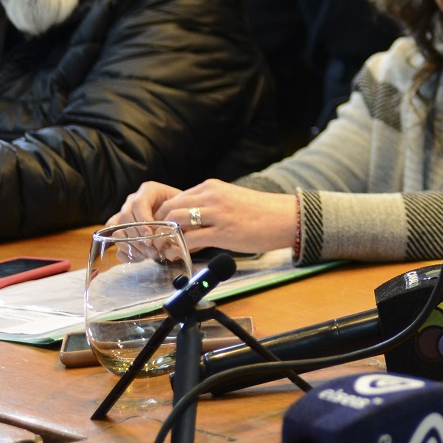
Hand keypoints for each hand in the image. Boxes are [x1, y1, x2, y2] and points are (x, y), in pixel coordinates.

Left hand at [145, 179, 296, 254]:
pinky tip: (177, 256)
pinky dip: (178, 249)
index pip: (175, 199)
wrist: (286, 217)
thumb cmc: (261, 212)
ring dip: (165, 238)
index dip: (163, 217)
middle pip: (170, 208)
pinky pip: (190, 240)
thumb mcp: (230, 200)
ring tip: (163, 250)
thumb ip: (210, 207)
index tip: (161, 231)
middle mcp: (211, 196)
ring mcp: (216, 213)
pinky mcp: (223, 232)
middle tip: (156, 243)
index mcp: (211, 187)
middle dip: (158, 227)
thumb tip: (190, 223)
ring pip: (175, 222)